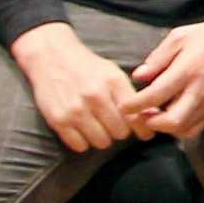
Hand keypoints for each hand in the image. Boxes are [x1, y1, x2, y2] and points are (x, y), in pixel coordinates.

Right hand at [11, 24, 147, 152]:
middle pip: (120, 132)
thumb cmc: (87, 67)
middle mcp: (95, 96)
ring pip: (102, 142)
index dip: (143, 128)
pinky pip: (80, 146)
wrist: (50, 56)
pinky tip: (83, 130)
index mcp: (113, 82)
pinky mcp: (58, 120)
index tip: (145, 134)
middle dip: (121, 131)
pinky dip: (84, 142)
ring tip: (98, 126)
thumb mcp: (113, 73)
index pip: (136, 115)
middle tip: (115, 125)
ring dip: (103, 138)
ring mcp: (75, 109)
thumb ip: (131, 95)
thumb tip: (153, 116)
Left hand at [129, 3, 203, 138]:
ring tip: (154, 115)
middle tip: (139, 114)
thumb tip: (138, 77)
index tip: (124, 107)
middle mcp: (199, 90)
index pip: (156, 95)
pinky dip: (179, 129)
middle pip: (172, 121)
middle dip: (151, 123)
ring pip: (184, 129)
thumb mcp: (179, 37)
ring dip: (164, 128)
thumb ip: (157, 58)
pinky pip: (195, 128)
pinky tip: (171, 116)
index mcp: (187, 70)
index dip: (135, 105)